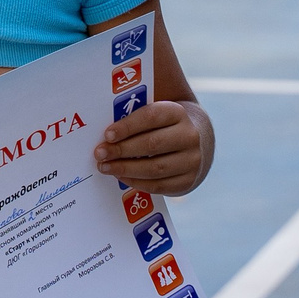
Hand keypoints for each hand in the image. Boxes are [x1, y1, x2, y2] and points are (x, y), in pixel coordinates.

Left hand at [94, 99, 213, 193]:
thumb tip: (106, 129)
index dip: (128, 126)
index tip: (107, 135)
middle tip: (99, 154)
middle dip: (122, 150)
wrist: (199, 141)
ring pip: (155, 168)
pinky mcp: (188, 180)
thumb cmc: (165, 125)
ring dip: (126, 169)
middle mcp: (189, 136)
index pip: (151, 117)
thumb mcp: (158, 111)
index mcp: (178, 113)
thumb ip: (135, 112)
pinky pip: (158, 185)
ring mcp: (192, 160)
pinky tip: (121, 177)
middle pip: (152, 144)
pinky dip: (136, 182)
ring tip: (105, 167)